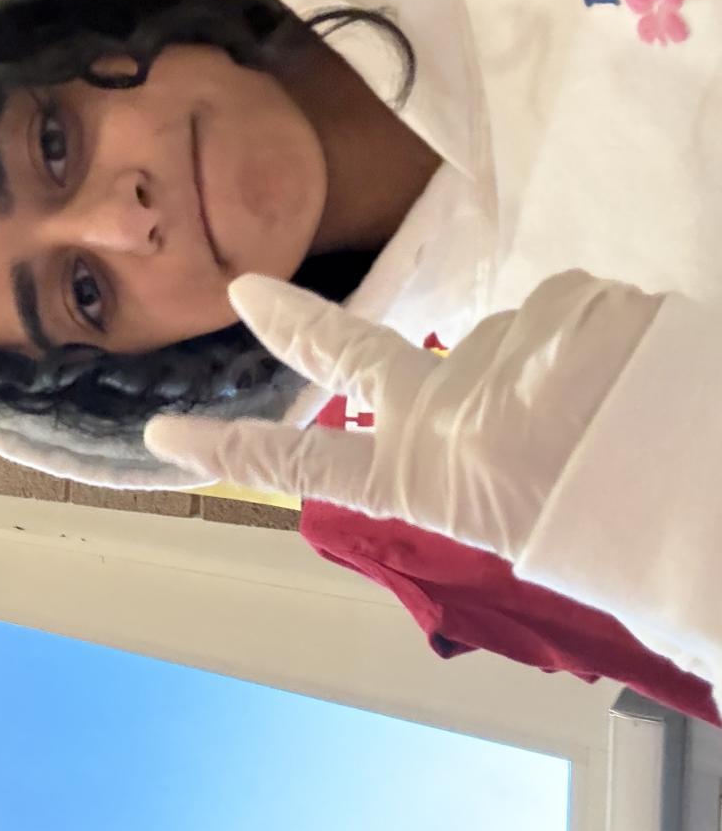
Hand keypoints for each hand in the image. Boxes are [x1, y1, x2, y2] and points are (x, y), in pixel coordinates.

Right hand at [145, 270, 662, 559]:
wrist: (710, 500)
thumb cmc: (623, 540)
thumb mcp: (521, 526)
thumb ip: (474, 468)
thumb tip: (476, 422)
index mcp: (431, 479)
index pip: (306, 465)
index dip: (230, 446)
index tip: (164, 430)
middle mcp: (447, 410)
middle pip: (355, 354)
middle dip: (297, 323)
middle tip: (250, 289)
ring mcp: (502, 354)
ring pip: (506, 340)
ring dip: (543, 364)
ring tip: (610, 413)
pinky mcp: (565, 309)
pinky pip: (569, 312)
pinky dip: (597, 338)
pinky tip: (636, 377)